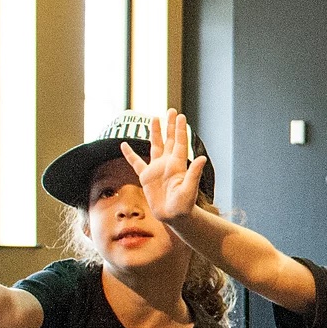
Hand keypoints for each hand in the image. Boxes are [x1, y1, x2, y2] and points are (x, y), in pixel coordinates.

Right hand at [121, 109, 206, 224]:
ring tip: (154, 118)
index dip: (180, 130)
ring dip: (155, 133)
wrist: (174, 217)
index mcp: (178, 165)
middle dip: (170, 125)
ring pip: (155, 146)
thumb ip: (194, 174)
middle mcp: (168, 164)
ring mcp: (157, 169)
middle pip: (169, 140)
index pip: (179, 143)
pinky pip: (136, 163)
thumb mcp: (190, 190)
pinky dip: (130, 155)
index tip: (180, 116)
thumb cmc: (184, 205)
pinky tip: (123, 145)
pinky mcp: (146, 178)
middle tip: (172, 110)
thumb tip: (202, 158)